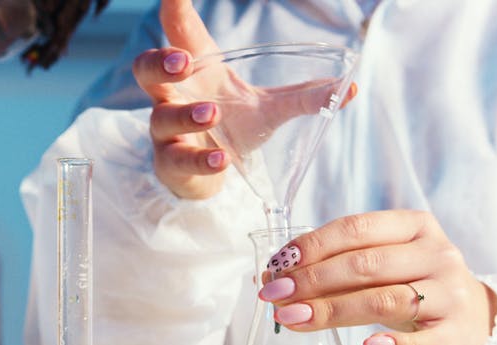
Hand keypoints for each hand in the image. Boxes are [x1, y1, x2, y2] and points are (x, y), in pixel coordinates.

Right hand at [132, 0, 354, 199]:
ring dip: (186, 115)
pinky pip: (178, 160)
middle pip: (146, 69)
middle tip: (182, 61)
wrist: (209, 176)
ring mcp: (168, 132)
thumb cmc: (232, 129)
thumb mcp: (269, 109)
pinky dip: (200, 159)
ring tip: (213, 114)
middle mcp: (174, 96)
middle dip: (159, 62)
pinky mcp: (171, 164)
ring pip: (162, 117)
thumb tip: (350, 87)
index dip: (174, 9)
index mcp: (198, 71)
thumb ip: (305, 97)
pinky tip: (222, 159)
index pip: (180, 32)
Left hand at [257, 211, 496, 344]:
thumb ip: (337, 266)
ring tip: (294, 319)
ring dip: (332, 310)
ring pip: (384, 299)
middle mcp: (436, 253)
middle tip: (275, 297)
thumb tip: (271, 278)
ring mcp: (450, 293)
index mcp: (414, 226)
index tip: (276, 268)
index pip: (355, 229)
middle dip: (312, 280)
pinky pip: (421, 341)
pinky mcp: (456, 333)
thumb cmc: (414, 286)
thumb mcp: (384, 265)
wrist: (473, 321)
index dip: (310, 247)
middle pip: (364, 264)